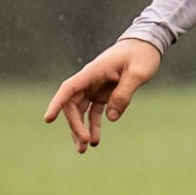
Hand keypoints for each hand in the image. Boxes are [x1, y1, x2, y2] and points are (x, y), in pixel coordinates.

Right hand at [42, 38, 161, 153]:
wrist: (147, 45)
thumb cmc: (142, 55)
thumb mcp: (138, 74)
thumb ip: (124, 94)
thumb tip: (111, 117)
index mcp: (93, 72)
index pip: (69, 88)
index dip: (57, 103)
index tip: (48, 119)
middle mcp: (90, 81)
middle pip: (73, 104)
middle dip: (75, 125)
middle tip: (84, 143)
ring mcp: (95, 88)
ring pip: (81, 111)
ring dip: (81, 129)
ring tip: (84, 149)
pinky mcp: (103, 94)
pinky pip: (93, 112)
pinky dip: (93, 125)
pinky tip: (96, 140)